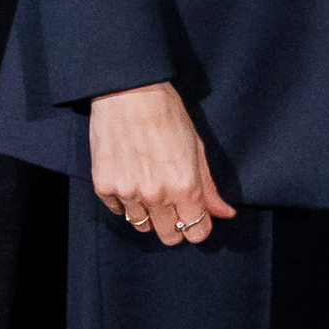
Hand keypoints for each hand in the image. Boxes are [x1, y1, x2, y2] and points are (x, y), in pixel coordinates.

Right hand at [85, 82, 233, 249]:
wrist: (127, 92)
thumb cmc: (167, 113)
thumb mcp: (196, 148)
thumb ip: (209, 187)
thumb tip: (225, 214)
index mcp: (184, 187)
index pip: (197, 232)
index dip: (198, 226)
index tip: (194, 215)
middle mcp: (156, 195)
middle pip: (169, 236)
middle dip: (174, 224)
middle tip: (172, 204)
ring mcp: (127, 192)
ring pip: (141, 226)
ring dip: (148, 213)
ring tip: (148, 187)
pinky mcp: (104, 186)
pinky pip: (117, 210)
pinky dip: (124, 201)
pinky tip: (129, 178)